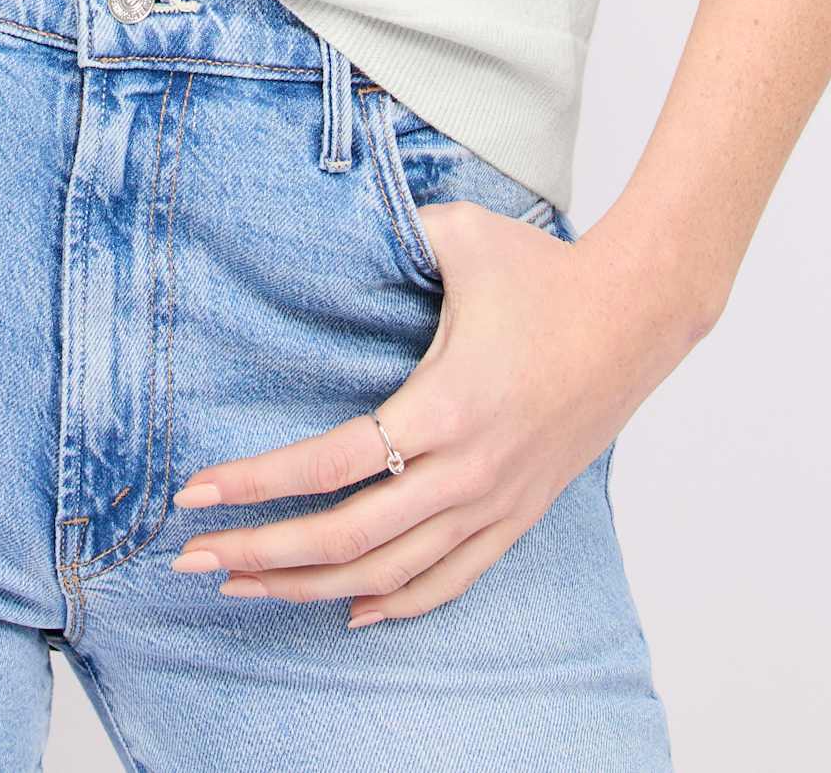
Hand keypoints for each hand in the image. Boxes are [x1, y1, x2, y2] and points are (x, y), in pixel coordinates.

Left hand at [168, 200, 706, 627]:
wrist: (638, 314)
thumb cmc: (544, 269)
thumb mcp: (459, 234)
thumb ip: (389, 231)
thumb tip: (324, 218)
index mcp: (445, 405)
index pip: (331, 465)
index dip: (256, 485)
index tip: (194, 494)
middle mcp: (468, 471)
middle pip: (347, 538)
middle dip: (261, 554)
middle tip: (191, 561)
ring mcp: (496, 503)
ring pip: (390, 574)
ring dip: (311, 587)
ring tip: (244, 587)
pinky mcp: (519, 515)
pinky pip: (451, 580)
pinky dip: (396, 603)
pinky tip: (349, 612)